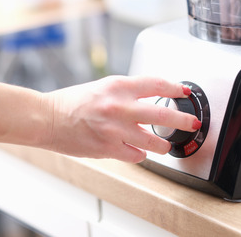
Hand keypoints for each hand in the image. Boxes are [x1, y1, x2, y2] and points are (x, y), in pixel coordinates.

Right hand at [44, 76, 198, 162]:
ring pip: (153, 141)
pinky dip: (140, 154)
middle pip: (162, 114)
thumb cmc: (72, 102)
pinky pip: (136, 155)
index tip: (185, 92)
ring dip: (163, 144)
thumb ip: (127, 92)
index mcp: (117, 86)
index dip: (175, 88)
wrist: (48, 119)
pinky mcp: (108, 149)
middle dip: (183, 120)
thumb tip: (151, 97)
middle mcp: (119, 106)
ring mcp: (114, 129)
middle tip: (193, 123)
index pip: (156, 84)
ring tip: (165, 144)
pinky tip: (137, 151)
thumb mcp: (103, 87)